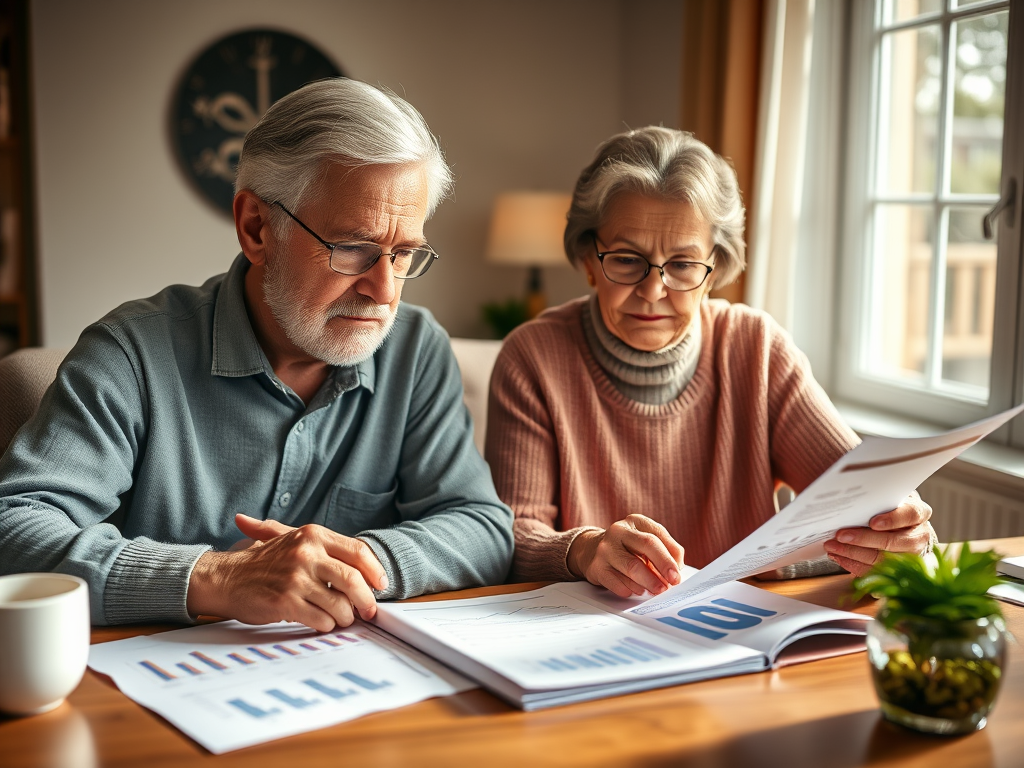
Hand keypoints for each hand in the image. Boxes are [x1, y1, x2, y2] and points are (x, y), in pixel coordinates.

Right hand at [186, 514, 388, 631]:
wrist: (226, 578)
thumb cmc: (262, 562)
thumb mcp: (293, 540)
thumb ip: (326, 547)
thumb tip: (366, 560)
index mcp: (313, 535)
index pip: (358, 551)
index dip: (375, 570)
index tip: (381, 584)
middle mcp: (307, 553)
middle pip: (353, 579)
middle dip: (366, 599)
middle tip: (369, 610)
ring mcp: (296, 578)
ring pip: (339, 604)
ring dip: (345, 616)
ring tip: (341, 619)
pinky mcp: (286, 601)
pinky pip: (321, 619)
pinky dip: (326, 624)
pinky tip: (322, 623)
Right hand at [567, 514, 684, 597]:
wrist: (592, 550)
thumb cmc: (627, 548)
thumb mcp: (646, 540)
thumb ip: (667, 550)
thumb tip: (677, 569)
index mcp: (635, 521)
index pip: (657, 536)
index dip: (669, 557)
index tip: (677, 575)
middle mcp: (619, 531)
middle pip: (646, 545)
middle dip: (663, 567)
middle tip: (670, 585)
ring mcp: (605, 548)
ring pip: (632, 567)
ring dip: (649, 582)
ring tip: (656, 590)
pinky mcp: (596, 567)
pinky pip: (617, 582)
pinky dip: (630, 589)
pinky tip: (637, 591)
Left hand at [823, 492, 933, 576]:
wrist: (906, 528)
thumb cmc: (891, 508)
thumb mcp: (889, 499)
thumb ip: (877, 499)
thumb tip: (853, 500)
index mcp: (918, 513)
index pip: (909, 515)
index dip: (892, 520)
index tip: (872, 522)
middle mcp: (919, 536)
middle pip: (892, 541)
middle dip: (864, 539)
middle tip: (840, 536)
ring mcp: (910, 556)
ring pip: (882, 559)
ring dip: (853, 554)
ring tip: (833, 547)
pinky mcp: (898, 570)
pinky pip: (874, 571)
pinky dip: (854, 564)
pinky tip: (838, 556)